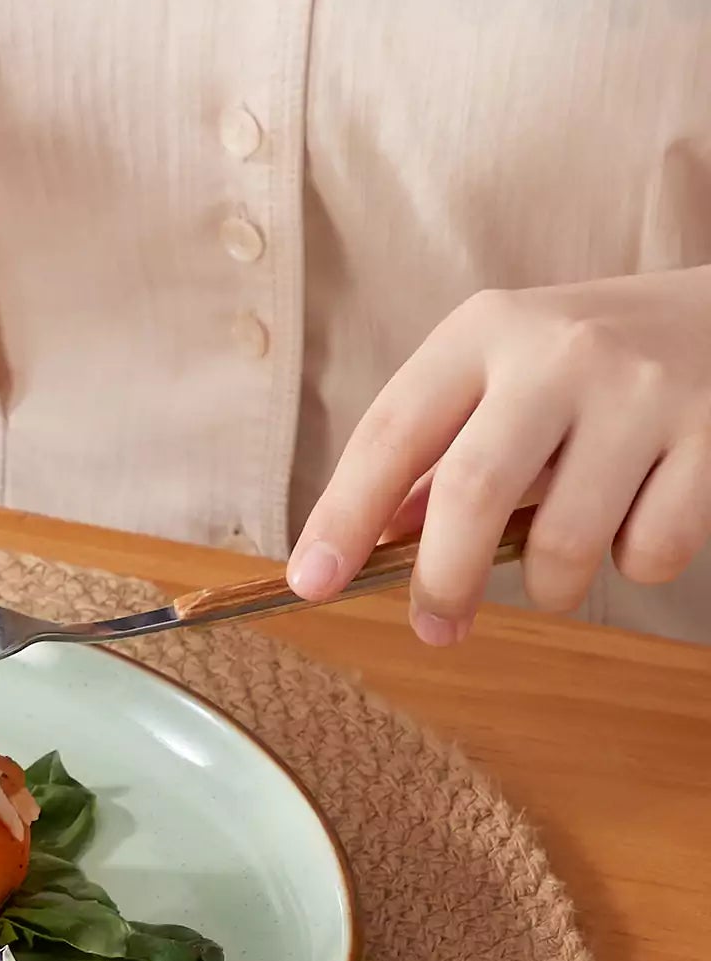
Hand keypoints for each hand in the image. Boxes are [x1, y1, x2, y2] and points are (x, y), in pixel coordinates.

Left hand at [286, 267, 710, 641]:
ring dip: (550, 586)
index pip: (390, 434)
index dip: (342, 517)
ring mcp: (642, 389)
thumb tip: (365, 551)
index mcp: (483, 333)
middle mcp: (559, 350)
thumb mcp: (500, 381)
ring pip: (565, 541)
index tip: (310, 584)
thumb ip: (435, 459)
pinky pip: (651, 549)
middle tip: (436, 627)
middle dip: (442, 582)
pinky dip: (635, 564)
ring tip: (557, 569)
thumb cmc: (588, 366)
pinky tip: (637, 524)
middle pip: (471, 492)